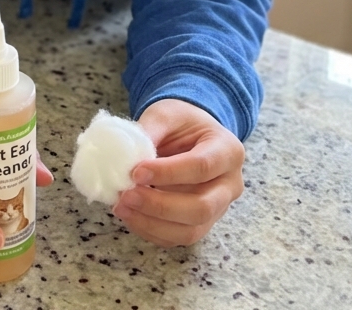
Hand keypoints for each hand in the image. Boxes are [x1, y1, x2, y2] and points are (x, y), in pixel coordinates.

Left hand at [111, 98, 243, 247]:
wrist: (192, 135)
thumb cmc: (182, 122)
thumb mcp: (167, 113)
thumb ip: (150, 130)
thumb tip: (125, 158)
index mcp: (228, 150)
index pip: (201, 167)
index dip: (168, 173)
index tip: (136, 172)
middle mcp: (230, 185)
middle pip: (202, 207)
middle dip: (160, 206)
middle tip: (126, 195)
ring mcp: (218, 209)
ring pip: (190, 231)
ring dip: (152, 223)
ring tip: (122, 207)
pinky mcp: (201, 224)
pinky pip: (177, 238)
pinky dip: (150, 231)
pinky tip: (130, 215)